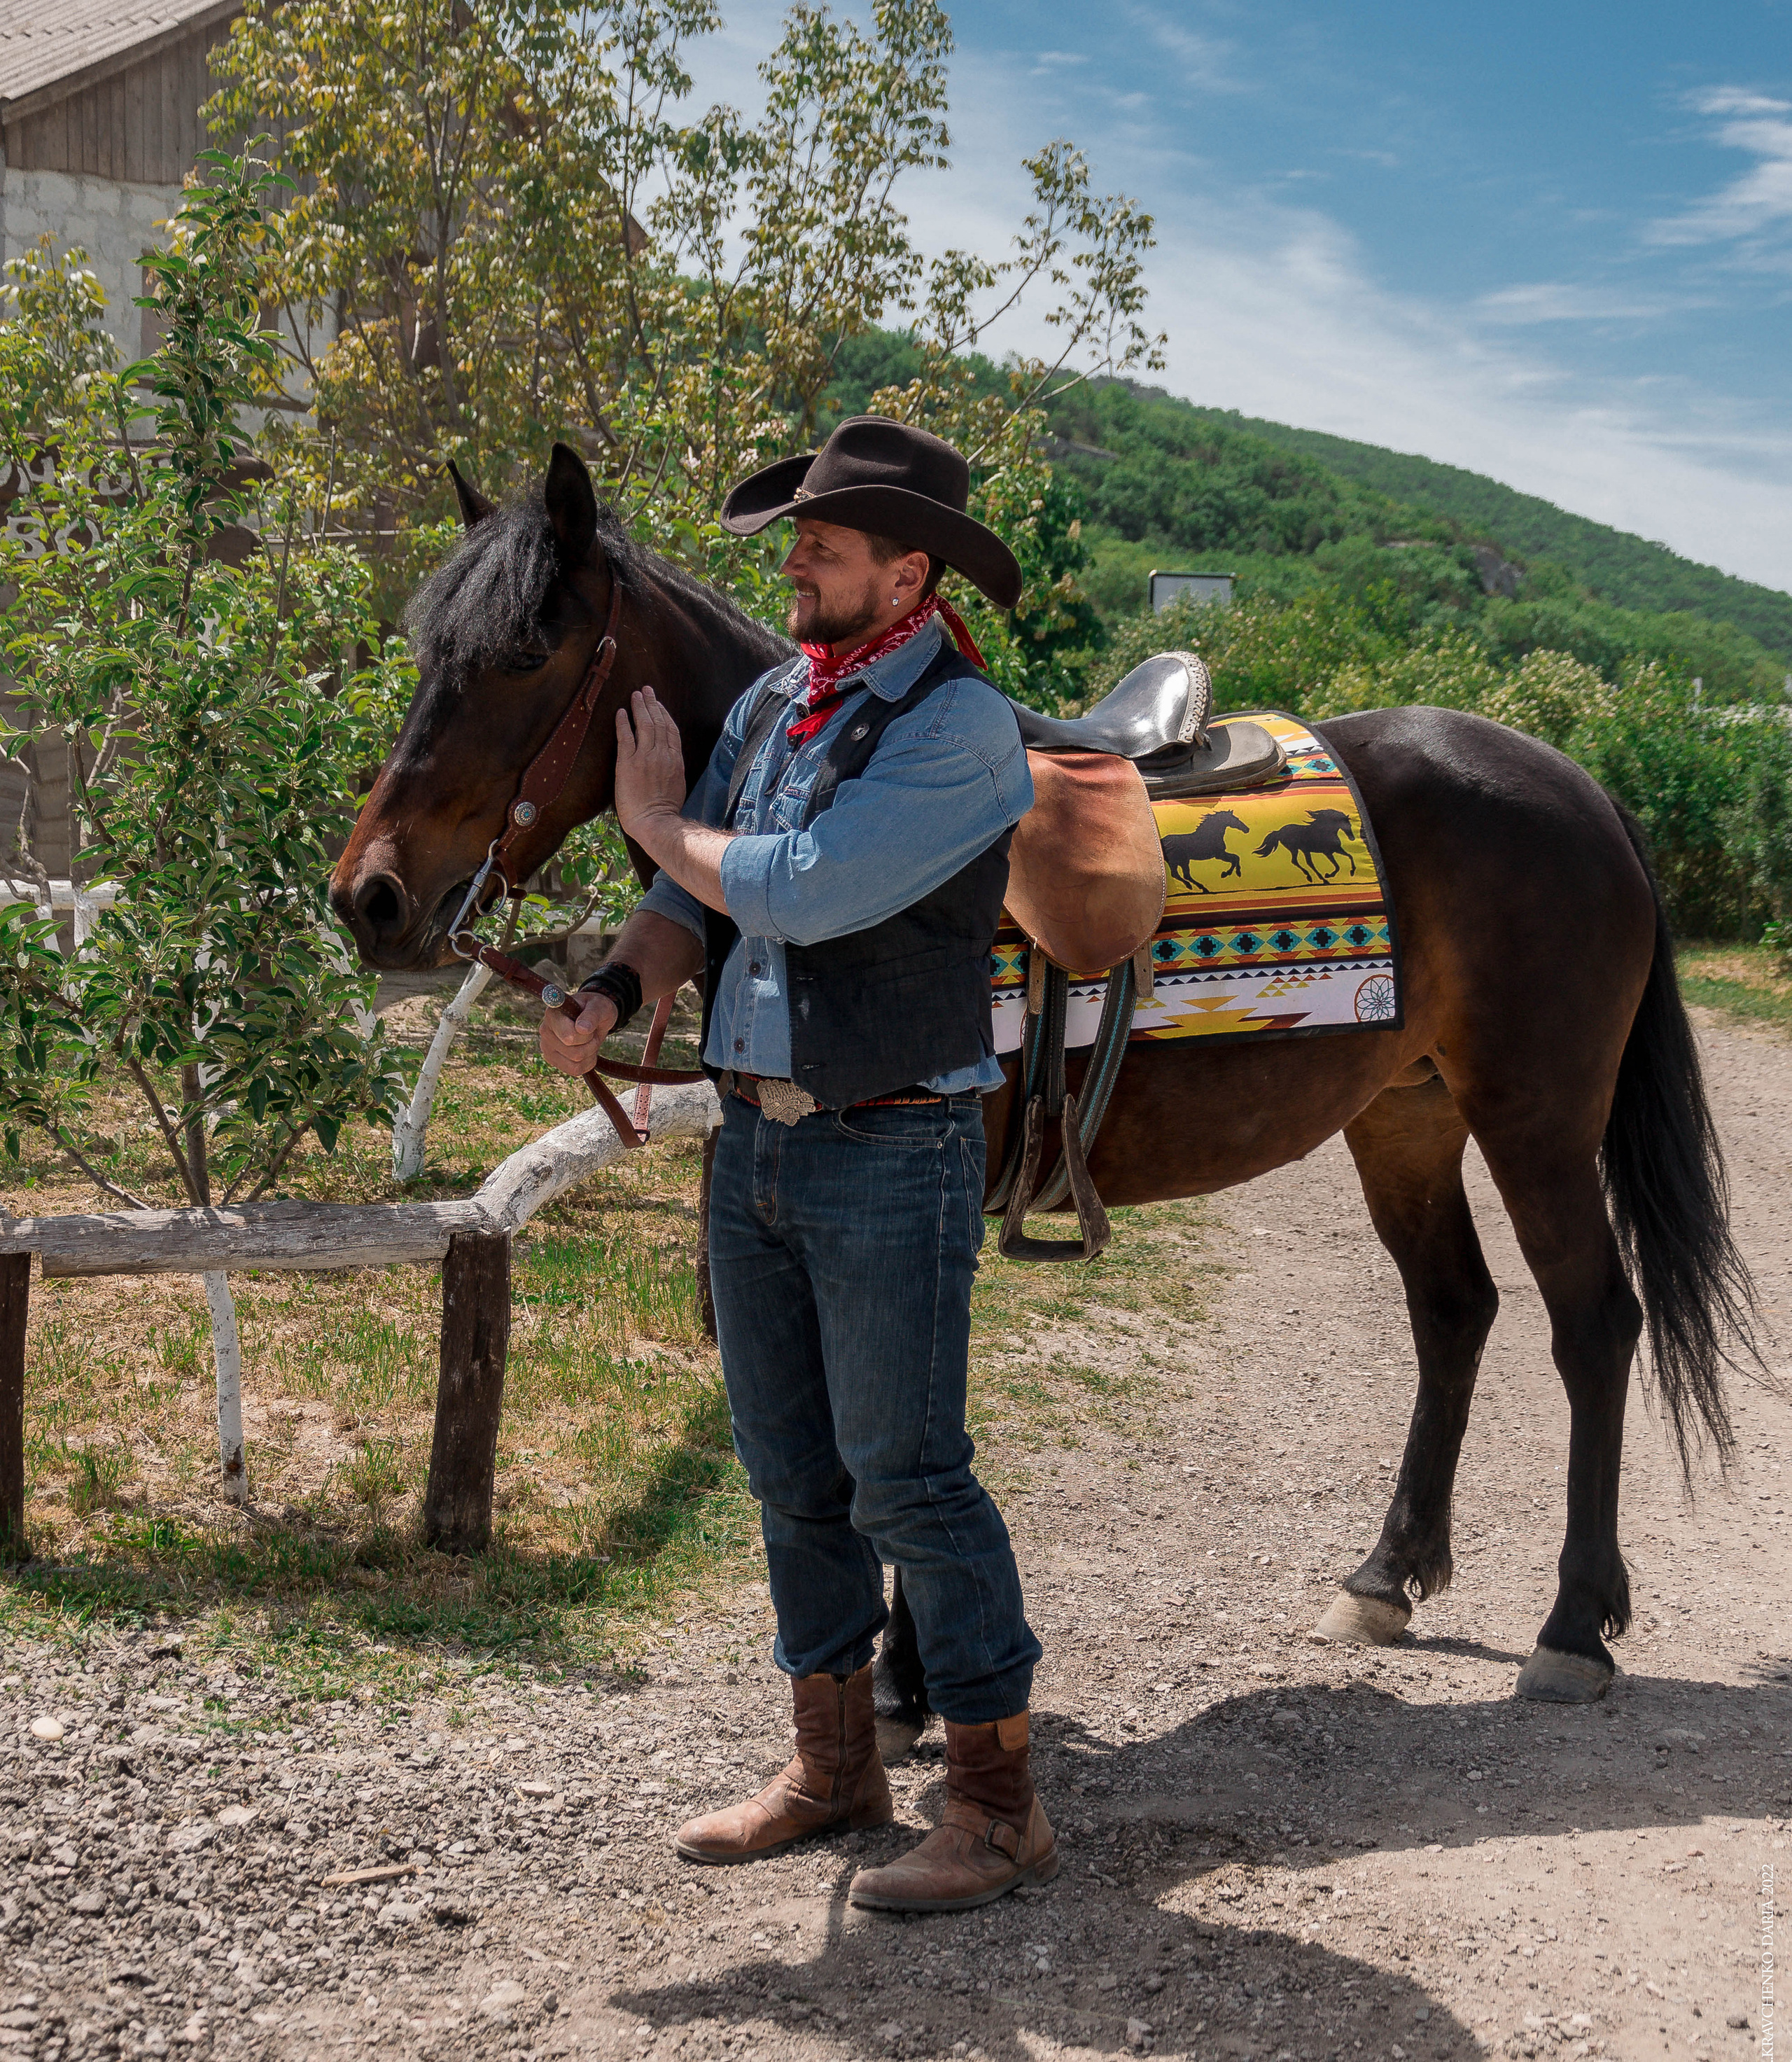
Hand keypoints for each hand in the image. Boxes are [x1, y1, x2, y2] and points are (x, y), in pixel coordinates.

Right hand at [539, 990, 616, 1077]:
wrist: (592, 1017)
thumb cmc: (595, 1008)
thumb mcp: (600, 1006)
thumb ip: (592, 1015)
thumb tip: (581, 1029)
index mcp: (553, 1014)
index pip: (570, 1037)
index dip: (587, 1035)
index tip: (589, 1024)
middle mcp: (545, 1031)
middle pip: (576, 1053)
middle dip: (591, 1044)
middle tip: (591, 1031)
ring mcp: (546, 1047)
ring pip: (576, 1064)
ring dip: (590, 1053)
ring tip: (588, 1039)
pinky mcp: (552, 1059)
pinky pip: (575, 1070)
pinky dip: (587, 1062)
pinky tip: (586, 1049)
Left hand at [614, 685, 687, 838]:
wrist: (656, 822)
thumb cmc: (666, 811)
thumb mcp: (677, 785)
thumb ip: (672, 768)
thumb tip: (668, 763)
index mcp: (675, 760)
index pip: (670, 730)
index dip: (664, 713)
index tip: (658, 703)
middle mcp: (662, 754)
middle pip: (658, 722)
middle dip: (652, 703)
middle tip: (646, 690)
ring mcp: (645, 757)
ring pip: (644, 725)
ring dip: (639, 707)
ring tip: (635, 695)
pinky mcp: (628, 763)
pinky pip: (625, 737)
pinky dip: (623, 723)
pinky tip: (620, 712)